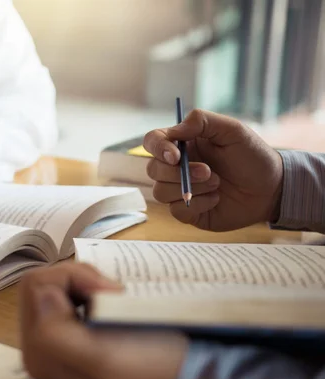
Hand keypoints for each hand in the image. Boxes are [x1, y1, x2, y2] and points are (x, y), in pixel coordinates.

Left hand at [20, 263, 187, 378]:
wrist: (184, 377)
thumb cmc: (151, 368)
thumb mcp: (103, 358)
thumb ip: (57, 333)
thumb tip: (43, 296)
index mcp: (39, 353)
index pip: (38, 285)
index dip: (75, 277)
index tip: (111, 291)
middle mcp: (39, 346)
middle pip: (42, 282)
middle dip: (78, 278)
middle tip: (113, 292)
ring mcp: (54, 337)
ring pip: (55, 283)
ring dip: (87, 282)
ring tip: (115, 298)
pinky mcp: (70, 329)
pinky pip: (67, 291)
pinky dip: (91, 287)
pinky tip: (111, 302)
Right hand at [143, 109, 283, 230]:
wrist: (272, 188)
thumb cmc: (252, 156)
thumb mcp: (232, 130)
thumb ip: (202, 121)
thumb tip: (174, 130)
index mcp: (182, 144)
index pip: (152, 141)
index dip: (157, 148)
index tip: (175, 156)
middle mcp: (176, 167)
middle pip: (153, 169)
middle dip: (180, 172)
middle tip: (208, 172)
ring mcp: (179, 189)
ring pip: (160, 192)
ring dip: (190, 188)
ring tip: (217, 183)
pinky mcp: (187, 211)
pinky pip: (176, 211)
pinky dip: (198, 204)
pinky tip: (216, 199)